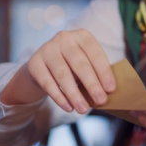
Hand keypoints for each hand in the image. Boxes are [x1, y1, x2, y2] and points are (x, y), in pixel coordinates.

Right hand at [0, 29, 115, 113]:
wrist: (42, 65)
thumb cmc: (72, 64)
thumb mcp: (85, 62)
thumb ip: (95, 72)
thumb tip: (107, 92)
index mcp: (82, 36)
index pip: (95, 53)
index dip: (104, 72)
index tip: (111, 89)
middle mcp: (64, 39)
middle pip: (80, 64)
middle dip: (92, 84)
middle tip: (101, 101)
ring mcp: (47, 49)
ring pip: (63, 75)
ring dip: (75, 94)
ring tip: (83, 109)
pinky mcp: (34, 63)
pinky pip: (48, 83)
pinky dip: (59, 97)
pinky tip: (68, 107)